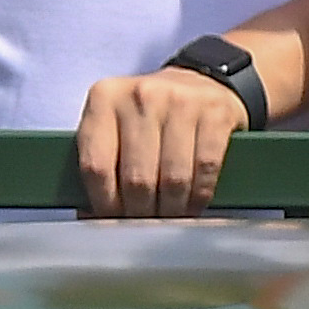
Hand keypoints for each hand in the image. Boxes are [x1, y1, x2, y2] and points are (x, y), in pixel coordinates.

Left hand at [75, 65, 256, 220]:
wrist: (198, 83)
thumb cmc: (149, 116)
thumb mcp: (115, 127)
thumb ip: (101, 163)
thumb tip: (93, 218)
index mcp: (104, 99)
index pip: (96, 167)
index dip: (105, 204)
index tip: (113, 220)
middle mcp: (141, 95)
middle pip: (136, 179)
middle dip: (141, 213)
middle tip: (145, 224)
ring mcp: (180, 101)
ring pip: (172, 179)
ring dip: (172, 210)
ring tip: (169, 217)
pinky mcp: (215, 113)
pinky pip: (205, 169)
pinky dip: (199, 196)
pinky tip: (193, 203)